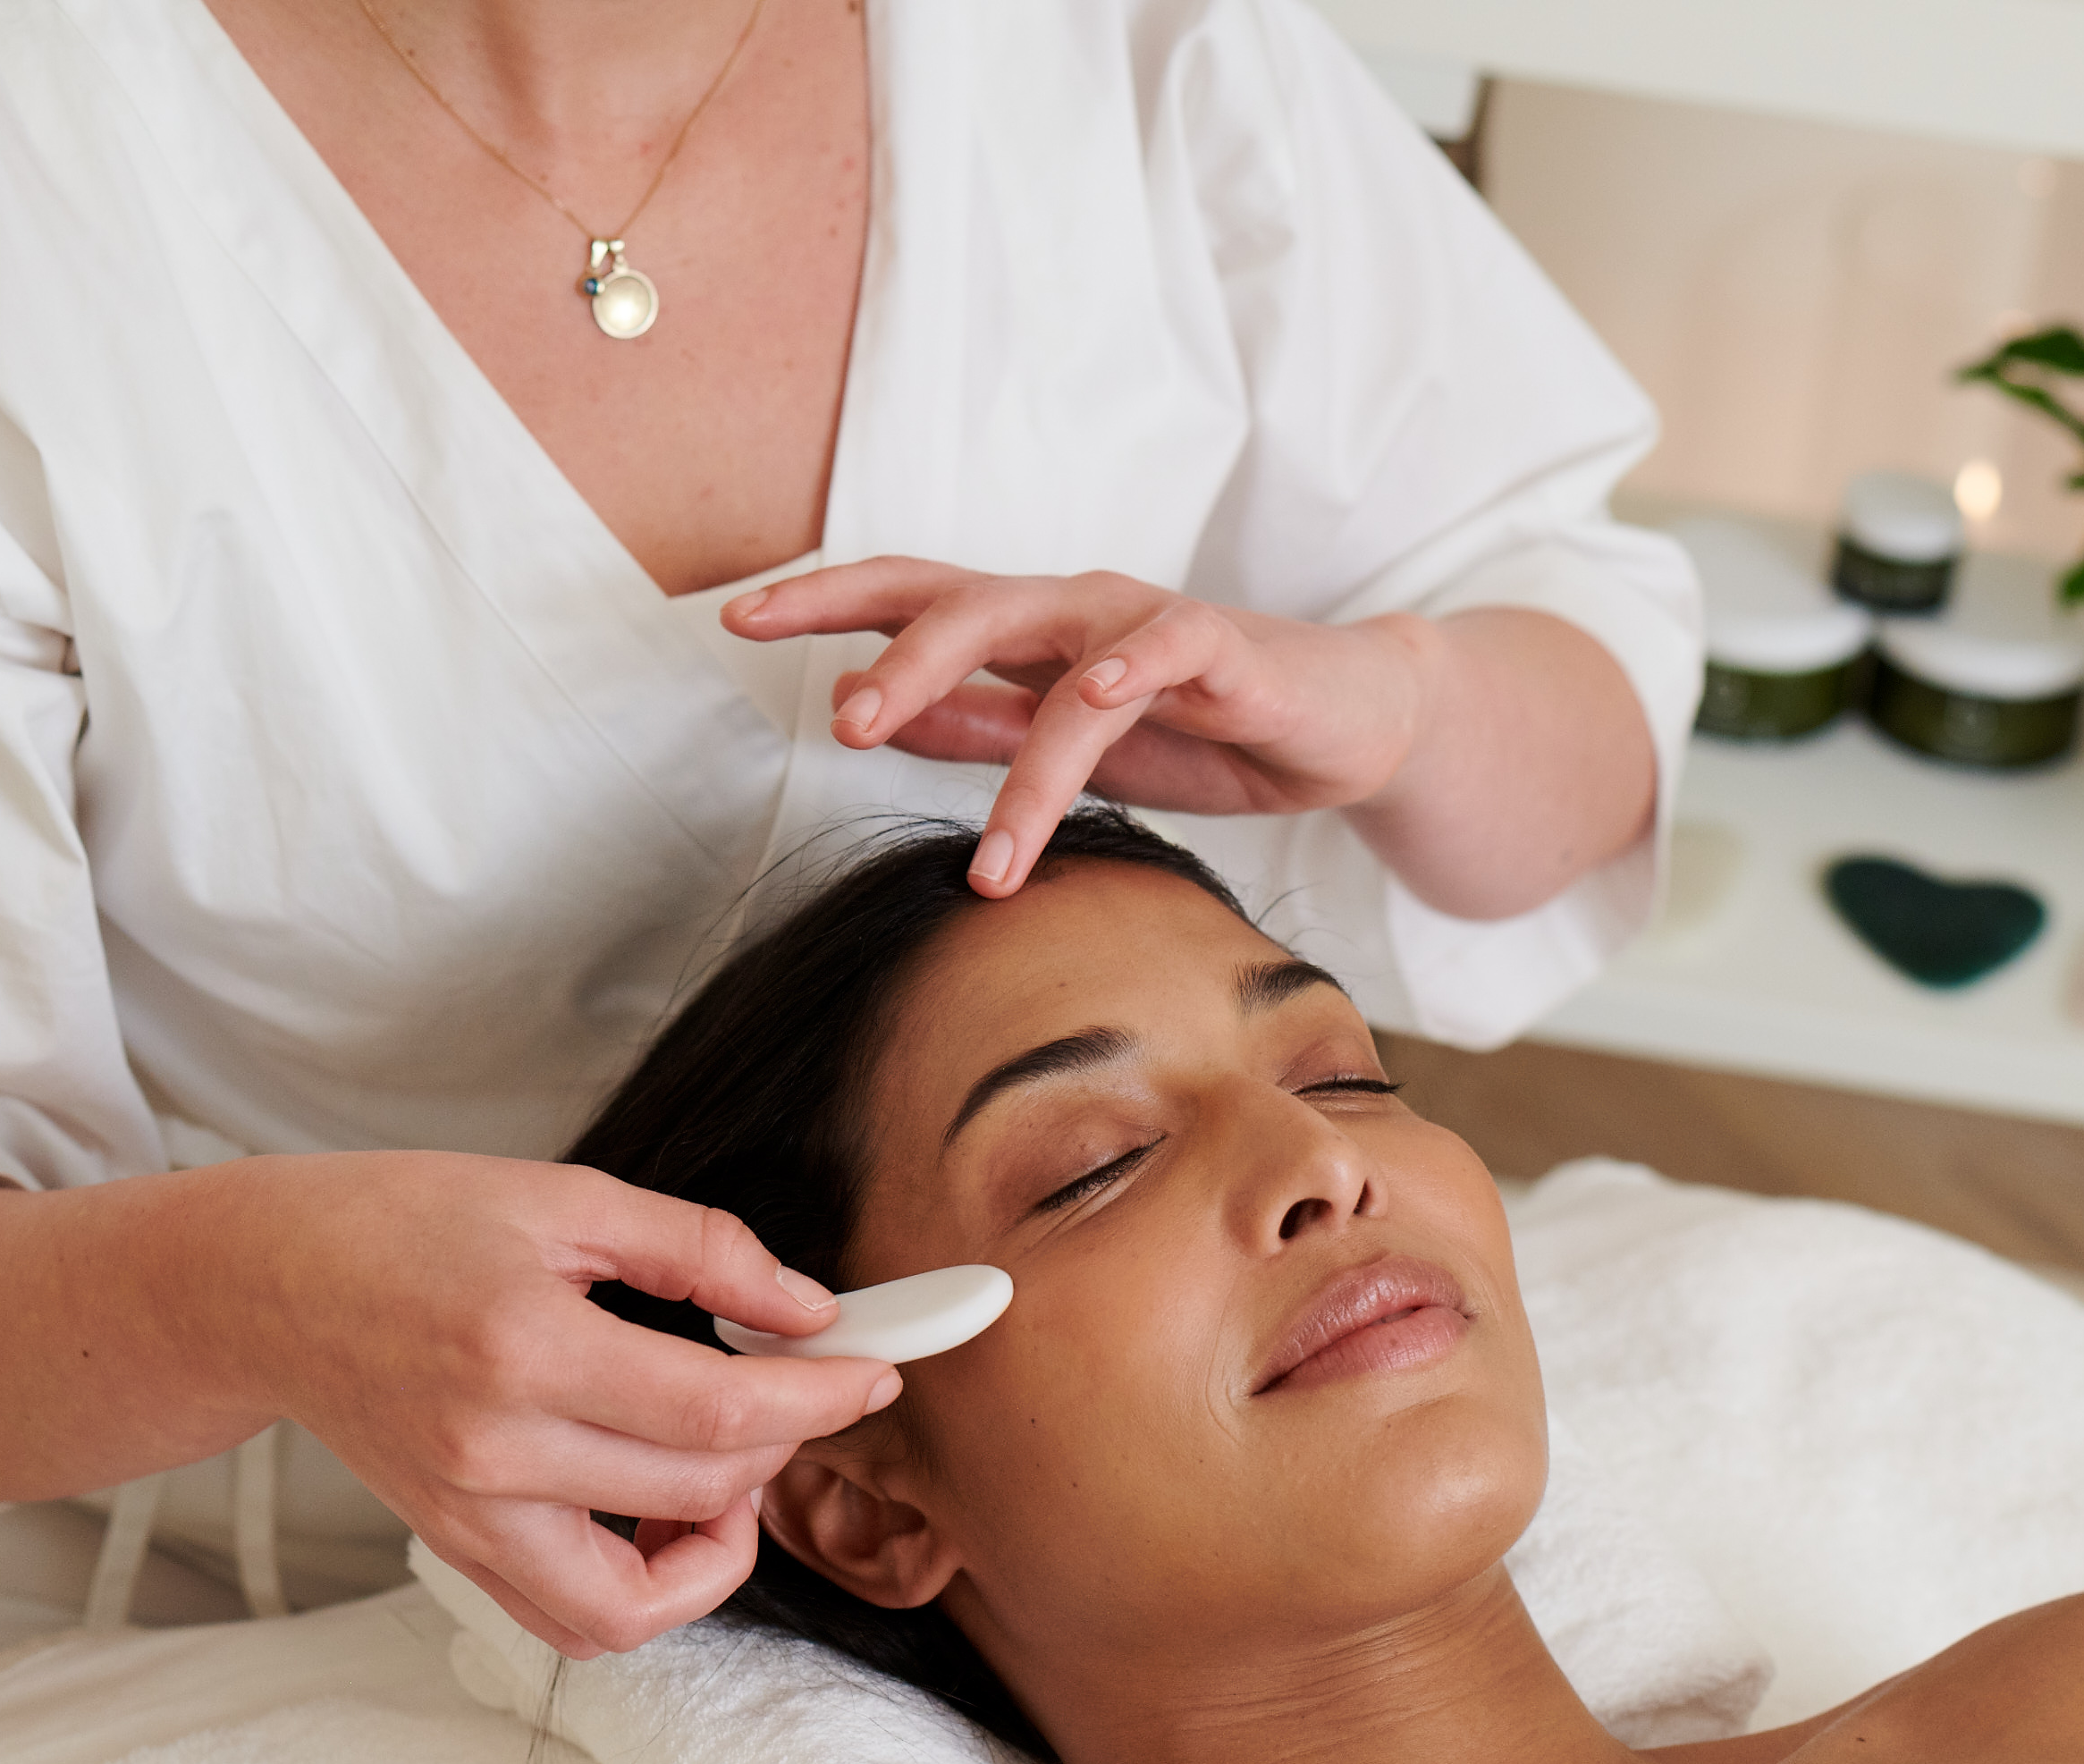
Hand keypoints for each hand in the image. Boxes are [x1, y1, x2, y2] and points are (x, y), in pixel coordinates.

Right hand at [239, 1154, 903, 1657]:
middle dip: (783, 1444)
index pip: (719, 1408)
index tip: (875, 1370)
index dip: (821, 1395)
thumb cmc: (403, 1223)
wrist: (264, 1284)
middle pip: (698, 1493)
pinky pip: (578, 1620)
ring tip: (728, 1466)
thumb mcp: (563, 1196)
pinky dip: (647, 1588)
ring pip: (640, 1602)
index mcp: (524, 1350)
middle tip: (797, 1387)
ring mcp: (469, 1519)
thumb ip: (699, 1249)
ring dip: (718, 1549)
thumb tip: (809, 1308)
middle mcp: (493, 1454)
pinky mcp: (457, 1549)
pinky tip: (665, 1508)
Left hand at [727, 559, 1442, 895]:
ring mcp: (1146, 623)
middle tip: (837, 723)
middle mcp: (1074, 609)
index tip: (737, 617)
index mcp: (1028, 632)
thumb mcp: (1071, 748)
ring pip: (1058, 655)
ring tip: (989, 844)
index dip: (825, 600)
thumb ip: (977, 727)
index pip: (908, 598)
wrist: (1346, 726)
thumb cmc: (1207, 731)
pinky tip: (1098, 696)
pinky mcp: (1224, 647)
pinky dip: (1130, 668)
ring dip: (1015, 746)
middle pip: (961, 604)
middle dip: (895, 659)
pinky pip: (1166, 646)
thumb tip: (871, 714)